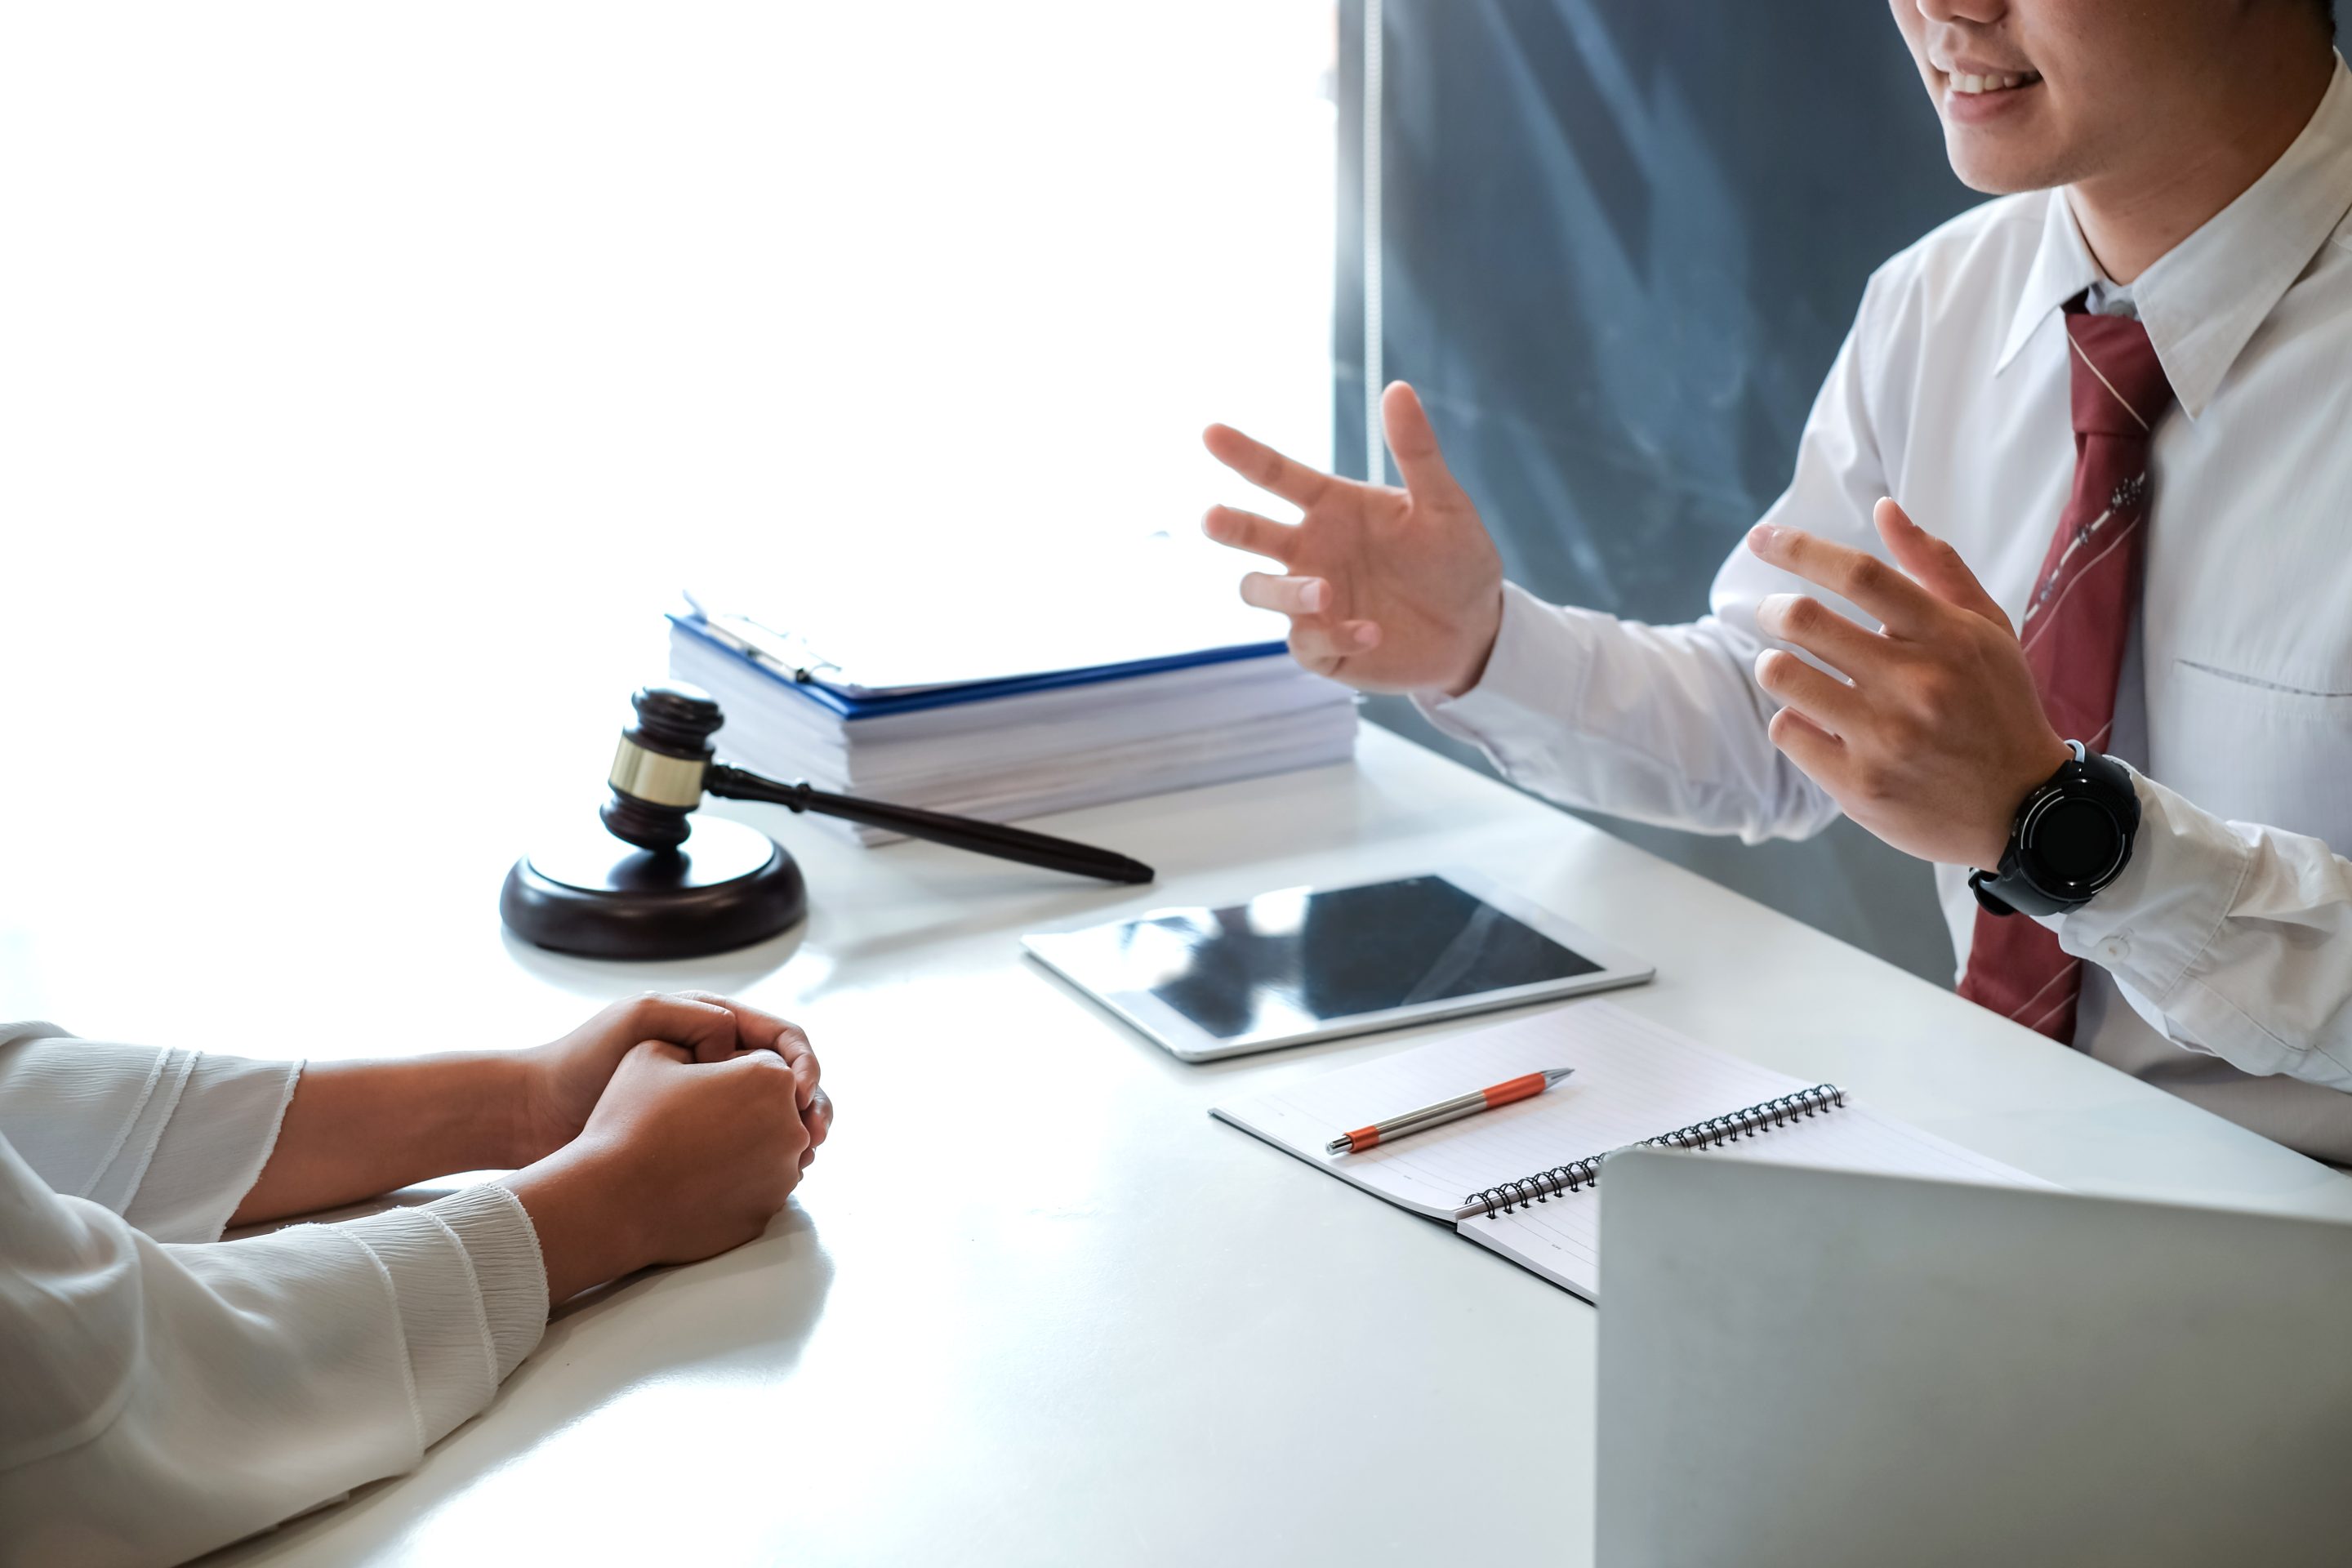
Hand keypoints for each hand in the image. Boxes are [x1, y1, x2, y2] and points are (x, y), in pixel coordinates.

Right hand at [504, 1040, 812, 1301]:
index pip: (765, 1063)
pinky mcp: (765, 1214)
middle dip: (745, 1106)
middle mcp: (791, 1129)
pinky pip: (758, 1188)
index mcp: (771, 1079)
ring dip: (744, 1144)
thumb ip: (699, 1040)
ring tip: (693, 1149)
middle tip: (696, 1116)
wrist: (610, 1200)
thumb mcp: (652, 1052)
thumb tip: (718, 1048)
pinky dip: (736, 1182)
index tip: (696, 1083)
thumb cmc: (629, 1121)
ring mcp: (782, 1177)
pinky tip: (696, 1180)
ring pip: (771, 1148)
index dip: (729, 1069)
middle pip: (777, 1106)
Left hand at [516, 991, 832, 1169]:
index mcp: (712, 1026)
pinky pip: (749, 1144)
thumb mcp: (639, 1020)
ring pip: (774, 1115)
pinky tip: (774, 1173)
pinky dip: (769, 1156)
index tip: (801, 1091)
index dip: (801, 1062)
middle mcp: (718, 1061)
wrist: (536, 1113)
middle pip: (787, 1078)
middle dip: (811, 1103)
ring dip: (796, 1133)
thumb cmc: (581, 1061)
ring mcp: (709, 1102)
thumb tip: (737, 1040)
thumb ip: (693, 1018)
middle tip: (815, 1132)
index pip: (781, 1036)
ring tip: (803, 1156)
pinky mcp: (698, 1139)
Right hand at [1202, 381, 1504, 695]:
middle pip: (1252, 535)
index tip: (1212, 433)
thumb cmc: (1456, 559)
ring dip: (1286, 592)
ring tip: (1323, 592)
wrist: (1477, 629)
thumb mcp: (1444, 504)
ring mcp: (1312, 601)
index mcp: (1331, 508)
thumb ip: (1417, 451)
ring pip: (1263, 591)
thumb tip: (1396, 388)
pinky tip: (1373, 631)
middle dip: (1230, 526)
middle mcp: (1311, 551)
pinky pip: (1307, 642)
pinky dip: (1336, 635)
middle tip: (1214, 518)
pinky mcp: (1323, 647)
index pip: (1277, 476)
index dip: (1244, 454)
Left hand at [1746, 498, 2068, 867]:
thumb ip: (1936, 567)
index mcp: (1947, 636)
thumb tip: (1886, 509)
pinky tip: (1814, 721)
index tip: (1763, 539)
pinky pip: (1787, 731)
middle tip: (1773, 615)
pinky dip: (1791, 719)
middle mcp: (1915, 684)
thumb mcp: (1987, 630)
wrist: (2024, 808)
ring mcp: (1885, 738)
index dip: (1800, 548)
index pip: (1860, 574)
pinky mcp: (1858, 784)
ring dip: (1775, 665)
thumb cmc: (1998, 707)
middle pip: (1805, 621)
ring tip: (1790, 669)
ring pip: (1783, 676)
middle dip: (1773, 611)